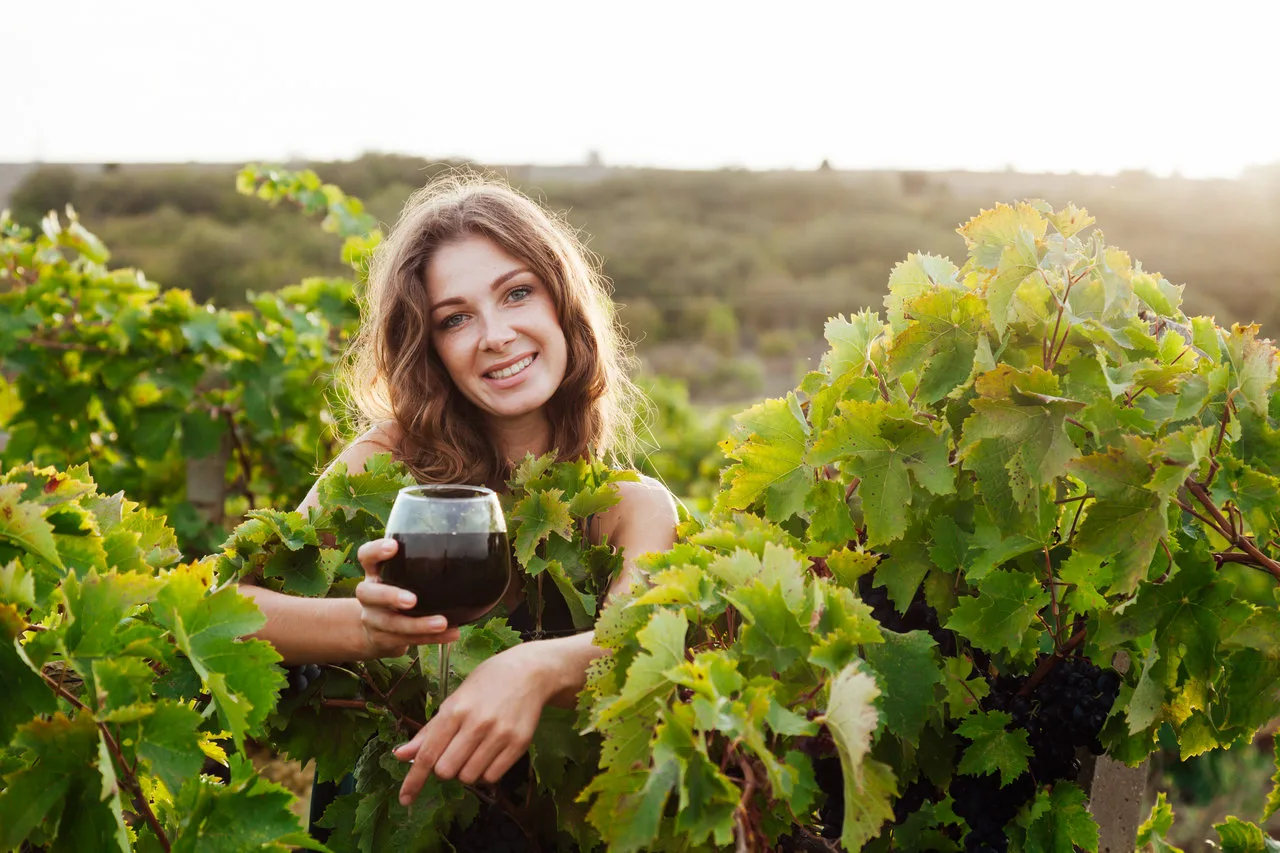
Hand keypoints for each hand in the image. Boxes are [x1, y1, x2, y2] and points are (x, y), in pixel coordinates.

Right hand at [355, 538, 459, 657]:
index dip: (376, 551)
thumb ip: (421, 563)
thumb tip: (471, 551)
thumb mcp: (401, 575)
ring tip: (442, 623)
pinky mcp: (383, 639)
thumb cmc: (399, 590)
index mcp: (375, 573)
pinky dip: (431, 638)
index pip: (366, 556)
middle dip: (390, 596)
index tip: (393, 547)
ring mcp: (373, 619)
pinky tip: (452, 634)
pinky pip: (407, 640)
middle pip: (368, 594)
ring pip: (391, 624)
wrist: (375, 629)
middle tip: (412, 600)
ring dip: (418, 624)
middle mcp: (369, 595)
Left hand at [392, 642, 555, 803]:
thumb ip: (429, 731)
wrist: (529, 672)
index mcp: (455, 710)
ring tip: (475, 750)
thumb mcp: (454, 700)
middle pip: (446, 771)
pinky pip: (492, 777)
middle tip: (454, 752)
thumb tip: (400, 755)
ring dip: (466, 771)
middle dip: (445, 768)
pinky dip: (486, 772)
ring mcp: (499, 734)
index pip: (428, 754)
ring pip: (469, 777)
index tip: (405, 799)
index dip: (414, 780)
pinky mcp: (519, 744)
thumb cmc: (486, 683)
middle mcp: (476, 723)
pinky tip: (489, 753)